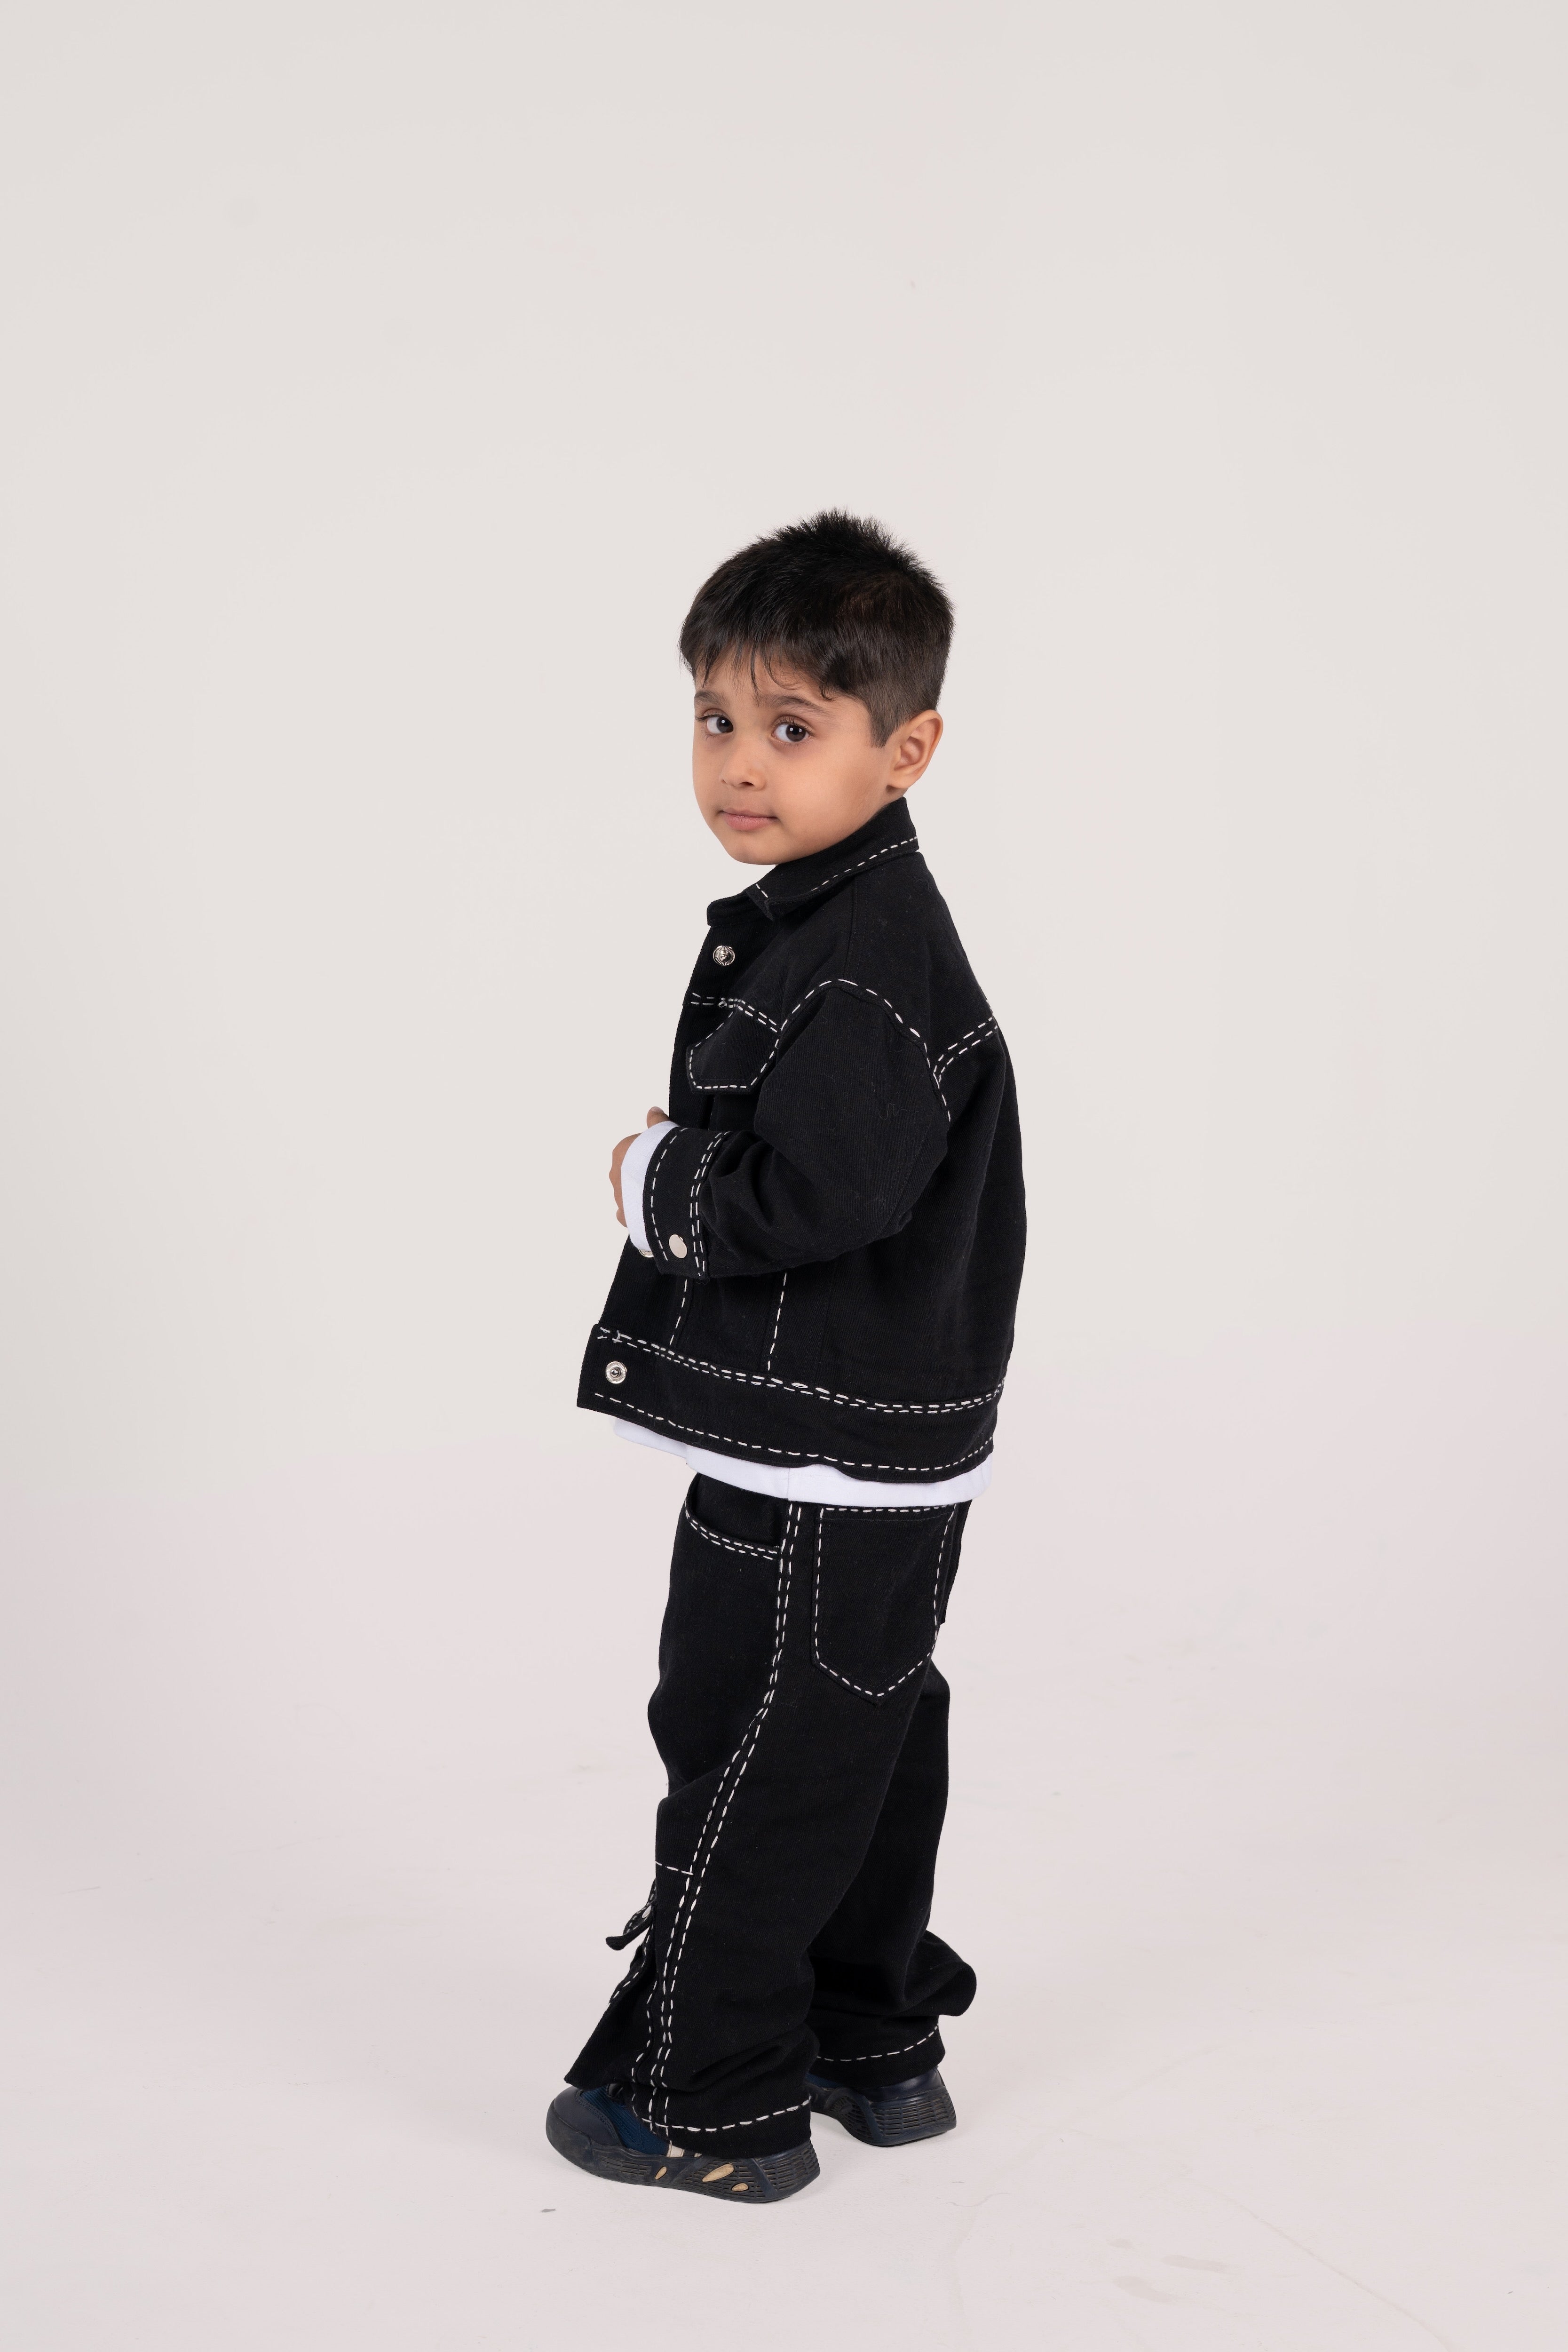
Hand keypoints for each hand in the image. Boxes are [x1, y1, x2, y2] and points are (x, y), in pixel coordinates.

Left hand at [610, 1107, 668, 1226]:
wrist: (667, 1183)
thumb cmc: (664, 1153)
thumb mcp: (663, 1130)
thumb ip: (657, 1121)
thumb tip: (653, 1111)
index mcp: (621, 1152)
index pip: (635, 1151)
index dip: (653, 1153)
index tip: (666, 1156)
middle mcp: (615, 1175)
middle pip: (629, 1173)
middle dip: (644, 1175)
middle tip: (666, 1176)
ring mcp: (619, 1197)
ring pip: (629, 1195)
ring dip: (642, 1196)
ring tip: (663, 1196)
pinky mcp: (626, 1217)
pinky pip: (630, 1216)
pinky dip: (638, 1216)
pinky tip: (652, 1214)